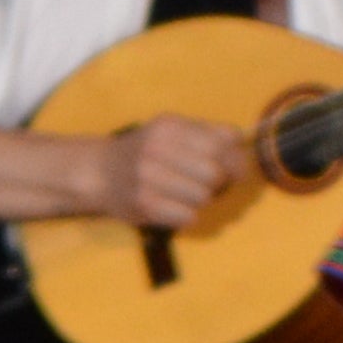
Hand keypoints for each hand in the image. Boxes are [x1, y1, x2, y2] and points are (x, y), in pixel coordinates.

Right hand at [98, 114, 246, 235]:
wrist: (99, 172)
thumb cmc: (145, 151)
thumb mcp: (171, 130)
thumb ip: (207, 133)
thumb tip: (242, 144)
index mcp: (169, 126)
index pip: (220, 144)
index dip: (236, 161)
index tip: (236, 171)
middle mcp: (156, 149)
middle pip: (215, 173)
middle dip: (217, 183)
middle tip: (207, 185)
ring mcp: (148, 177)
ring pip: (204, 197)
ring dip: (201, 200)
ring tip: (185, 194)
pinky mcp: (144, 204)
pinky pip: (189, 216)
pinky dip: (187, 215)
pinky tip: (173, 207)